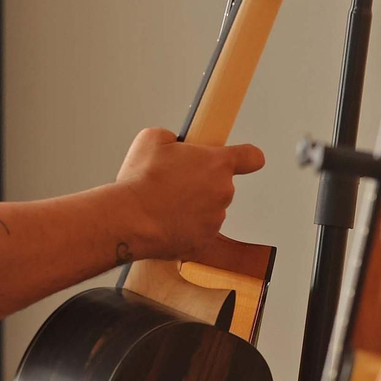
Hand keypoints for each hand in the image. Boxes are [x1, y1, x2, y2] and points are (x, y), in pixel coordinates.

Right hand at [114, 127, 264, 259]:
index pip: (251, 157)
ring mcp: (215, 219)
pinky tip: (165, 221)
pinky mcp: (203, 242)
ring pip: (209, 209)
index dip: (247, 157)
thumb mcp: (153, 138)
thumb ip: (173, 139)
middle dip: (202, 182)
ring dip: (193, 206)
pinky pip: (198, 232)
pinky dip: (185, 228)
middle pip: (221, 184)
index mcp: (217, 163)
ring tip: (164, 203)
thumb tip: (173, 145)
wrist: (128, 219)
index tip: (245, 160)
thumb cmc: (140, 181)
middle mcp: (223, 191)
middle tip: (175, 181)